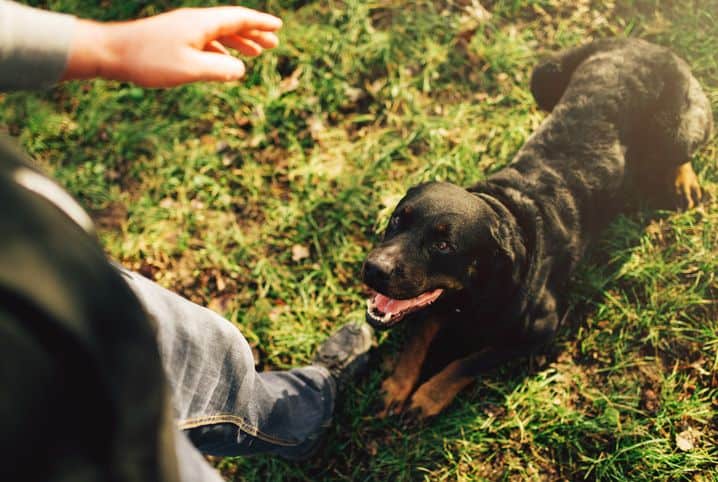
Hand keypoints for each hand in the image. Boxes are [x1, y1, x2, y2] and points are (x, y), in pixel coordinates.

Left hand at [62, 7, 281, 86]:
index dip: (260, 23)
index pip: (238, 18)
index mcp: (201, 24)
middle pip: (231, 24)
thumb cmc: (149, 61)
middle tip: (272, 44)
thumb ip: (220, 70)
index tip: (278, 27)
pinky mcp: (172, 40)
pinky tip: (224, 61)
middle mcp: (194, 22)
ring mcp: (182, 30)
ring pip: (218, 33)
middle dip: (253, 33)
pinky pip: (205, 41)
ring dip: (238, 42)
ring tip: (254, 53)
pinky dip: (221, 49)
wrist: (110, 52)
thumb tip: (240, 70)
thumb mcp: (190, 69)